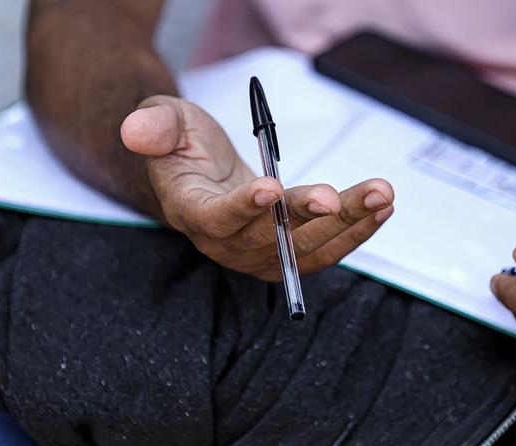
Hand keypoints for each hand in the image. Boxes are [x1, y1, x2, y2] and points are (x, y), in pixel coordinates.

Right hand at [120, 95, 393, 280]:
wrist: (202, 172)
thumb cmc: (183, 144)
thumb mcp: (164, 122)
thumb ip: (154, 126)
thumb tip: (134, 131)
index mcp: (192, 212)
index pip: (216, 218)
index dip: (242, 208)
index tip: (270, 188)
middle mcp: (226, 242)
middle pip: (268, 240)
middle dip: (304, 218)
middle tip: (335, 196)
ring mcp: (259, 253)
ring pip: (306, 250)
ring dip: (346, 225)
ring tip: (380, 195)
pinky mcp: (288, 252)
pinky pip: (325, 249)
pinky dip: (355, 230)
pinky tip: (381, 207)